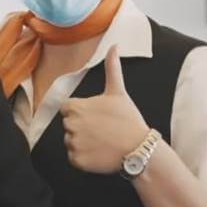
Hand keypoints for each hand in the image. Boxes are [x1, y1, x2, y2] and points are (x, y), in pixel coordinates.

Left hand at [60, 45, 150, 173]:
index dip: (82, 112)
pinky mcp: (77, 161)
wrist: (138, 149)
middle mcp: (70, 125)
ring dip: (83, 143)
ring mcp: (73, 143)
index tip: (96, 117)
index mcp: (76, 107)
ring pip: (71, 142)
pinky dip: (84, 158)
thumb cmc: (128, 119)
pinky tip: (99, 154)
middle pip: (69, 125)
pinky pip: (74, 158)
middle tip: (102, 130)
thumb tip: (115, 45)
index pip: (68, 109)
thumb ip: (112, 68)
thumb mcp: (118, 92)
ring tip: (102, 142)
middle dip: (82, 127)